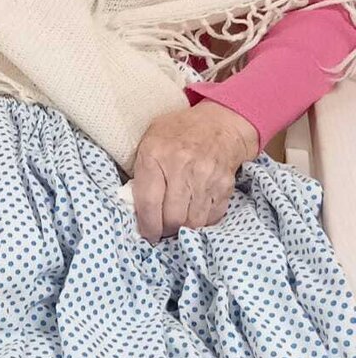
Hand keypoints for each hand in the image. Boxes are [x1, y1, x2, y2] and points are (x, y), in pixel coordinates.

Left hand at [131, 101, 258, 242]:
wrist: (220, 124)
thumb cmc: (178, 132)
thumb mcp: (150, 140)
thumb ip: (141, 170)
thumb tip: (133, 204)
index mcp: (156, 155)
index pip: (148, 202)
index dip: (147, 225)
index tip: (147, 233)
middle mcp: (182, 167)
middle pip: (172, 217)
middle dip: (165, 230)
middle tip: (161, 231)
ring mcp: (206, 178)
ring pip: (193, 222)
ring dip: (183, 229)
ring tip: (177, 226)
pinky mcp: (224, 186)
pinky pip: (211, 217)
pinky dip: (202, 222)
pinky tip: (194, 215)